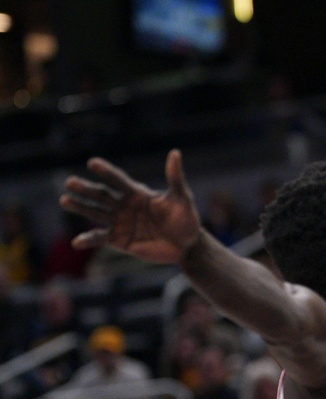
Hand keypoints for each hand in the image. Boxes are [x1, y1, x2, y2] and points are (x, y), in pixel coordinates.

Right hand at [60, 149, 201, 263]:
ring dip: (80, 207)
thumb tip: (175, 153)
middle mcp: (125, 206)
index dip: (106, 172)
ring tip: (64, 200)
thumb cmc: (186, 218)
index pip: (119, 180)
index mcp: (138, 193)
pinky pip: (100, 238)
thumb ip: (175, 178)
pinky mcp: (119, 240)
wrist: (187, 245)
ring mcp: (120, 223)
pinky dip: (88, 240)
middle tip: (70, 182)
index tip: (92, 163)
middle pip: (102, 195)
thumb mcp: (182, 198)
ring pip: (96, 213)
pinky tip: (77, 242)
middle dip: (86, 189)